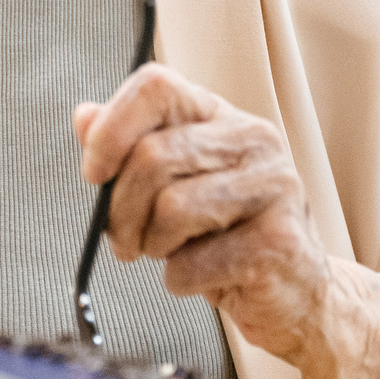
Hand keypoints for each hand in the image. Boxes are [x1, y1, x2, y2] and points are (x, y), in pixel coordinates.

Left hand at [74, 65, 379, 378]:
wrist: (294, 291)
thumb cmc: (228, 235)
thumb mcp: (176, 183)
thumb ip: (130, 148)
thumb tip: (85, 117)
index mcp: (222, 117)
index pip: (157, 87)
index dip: (111, 129)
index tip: (95, 174)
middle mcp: (254, 140)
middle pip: (152, 157)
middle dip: (120, 211)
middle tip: (126, 240)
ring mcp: (274, 187)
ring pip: (170, 208)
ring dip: (151, 245)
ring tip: (169, 253)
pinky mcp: (278, 242)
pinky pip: (193, 263)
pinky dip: (180, 280)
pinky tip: (202, 277)